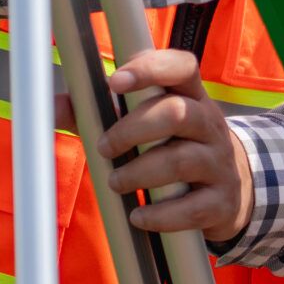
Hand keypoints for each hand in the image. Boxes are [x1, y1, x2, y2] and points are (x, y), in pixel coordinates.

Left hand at [100, 48, 253, 239]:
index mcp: (191, 96)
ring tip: (115, 182)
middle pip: (178, 114)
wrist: (230, 191)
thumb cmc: (174, 148)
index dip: (150, 69)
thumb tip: (53, 107)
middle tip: (104, 148)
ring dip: (139, 173)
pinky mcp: (220, 202)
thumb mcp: (149, 124)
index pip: (182, 67)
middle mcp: (210, 124)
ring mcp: (219, 163)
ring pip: (181, 161)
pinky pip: (192, 208)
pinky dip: (160, 214)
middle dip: (133, 130)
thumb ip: (99, 114)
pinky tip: (138, 216)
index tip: (114, 81)